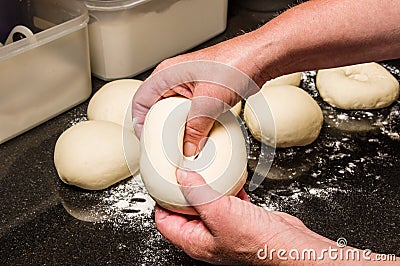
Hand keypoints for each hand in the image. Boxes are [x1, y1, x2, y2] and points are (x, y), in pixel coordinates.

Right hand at [132, 34, 275, 155]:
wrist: (259, 58)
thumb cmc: (234, 64)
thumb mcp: (209, 101)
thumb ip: (195, 128)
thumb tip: (189, 149)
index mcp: (166, 75)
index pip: (140, 102)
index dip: (140, 124)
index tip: (148, 142)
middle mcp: (173, 78)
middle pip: (155, 109)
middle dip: (159, 130)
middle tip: (164, 147)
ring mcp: (187, 84)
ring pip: (173, 111)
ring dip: (176, 128)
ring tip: (181, 143)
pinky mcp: (201, 91)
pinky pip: (188, 110)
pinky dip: (190, 123)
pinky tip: (198, 134)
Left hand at [155, 169, 332, 264]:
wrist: (288, 244)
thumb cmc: (257, 242)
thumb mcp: (221, 213)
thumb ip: (199, 193)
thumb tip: (182, 176)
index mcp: (195, 241)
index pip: (165, 221)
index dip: (161, 201)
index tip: (162, 183)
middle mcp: (207, 237)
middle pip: (184, 211)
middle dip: (182, 191)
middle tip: (182, 173)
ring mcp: (223, 228)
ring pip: (206, 204)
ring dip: (205, 188)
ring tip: (202, 172)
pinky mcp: (239, 220)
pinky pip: (226, 201)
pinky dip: (225, 189)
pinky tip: (230, 179)